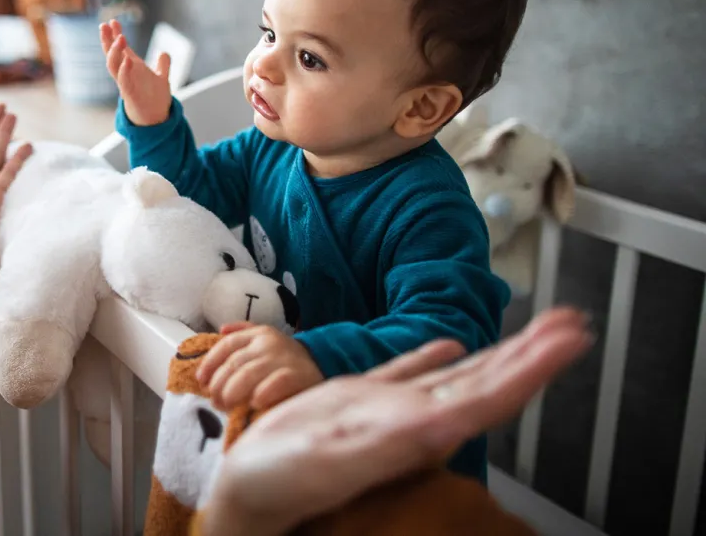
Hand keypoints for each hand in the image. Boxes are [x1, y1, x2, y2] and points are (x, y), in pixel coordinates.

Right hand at [100, 19, 171, 125]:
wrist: (156, 119)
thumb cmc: (155, 99)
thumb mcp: (161, 78)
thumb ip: (163, 65)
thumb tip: (164, 53)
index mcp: (132, 68)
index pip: (120, 49)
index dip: (115, 35)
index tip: (112, 21)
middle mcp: (126, 74)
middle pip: (111, 54)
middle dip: (107, 40)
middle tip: (104, 25)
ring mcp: (126, 83)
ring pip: (113, 66)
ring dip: (114, 52)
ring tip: (120, 38)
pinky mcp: (130, 94)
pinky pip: (123, 81)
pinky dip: (124, 70)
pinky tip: (128, 60)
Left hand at [198, 323, 324, 410]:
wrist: (325, 363)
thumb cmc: (286, 357)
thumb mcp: (266, 339)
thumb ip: (242, 334)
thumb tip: (221, 330)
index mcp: (258, 334)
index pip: (227, 345)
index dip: (210, 363)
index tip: (201, 381)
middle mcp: (268, 343)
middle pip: (234, 363)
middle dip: (219, 383)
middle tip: (214, 401)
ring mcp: (283, 359)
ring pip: (249, 373)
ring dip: (233, 391)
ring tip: (225, 405)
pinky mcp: (298, 375)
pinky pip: (276, 383)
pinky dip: (262, 393)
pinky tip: (253, 403)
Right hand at [199, 308, 592, 535]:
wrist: (248, 497)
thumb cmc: (283, 485)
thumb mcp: (336, 461)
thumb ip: (390, 442)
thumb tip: (448, 422)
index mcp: (416, 432)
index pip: (491, 396)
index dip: (534, 368)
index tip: (570, 340)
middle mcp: (412, 421)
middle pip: (487, 383)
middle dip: (532, 353)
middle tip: (572, 322)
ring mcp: (386, 413)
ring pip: (455, 376)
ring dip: (498, 352)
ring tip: (535, 328)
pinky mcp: (354, 404)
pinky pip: (404, 373)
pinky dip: (431, 355)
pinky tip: (451, 343)